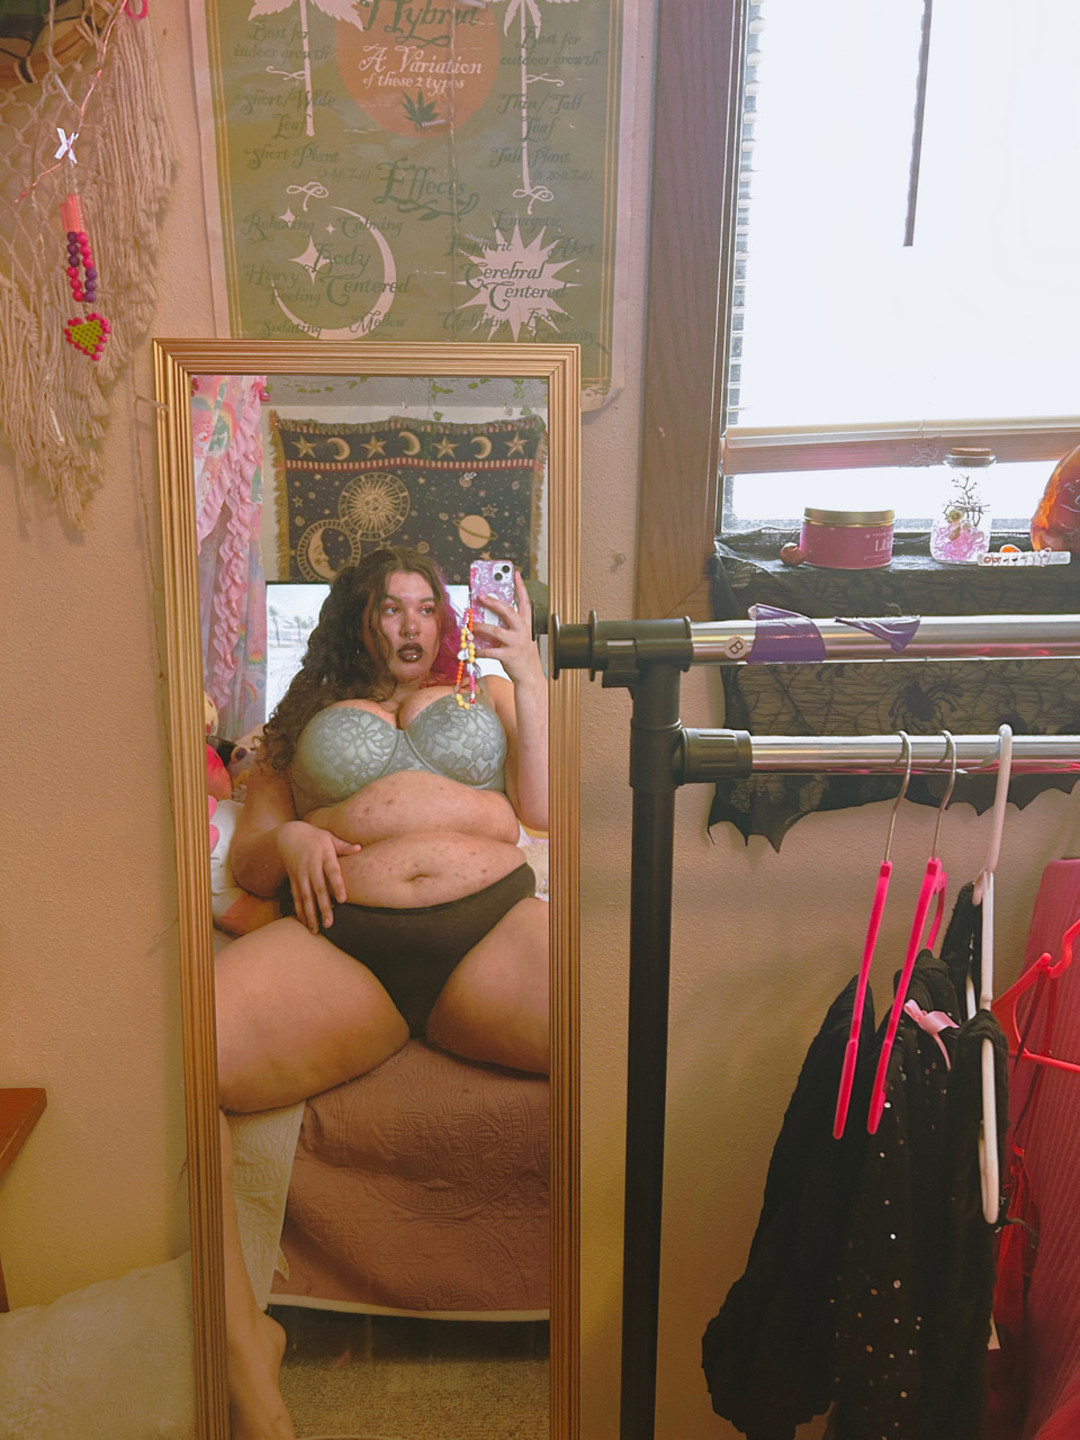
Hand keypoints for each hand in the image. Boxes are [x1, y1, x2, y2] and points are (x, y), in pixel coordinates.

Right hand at [277, 820, 360, 934]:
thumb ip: (344, 846)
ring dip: (310, 914)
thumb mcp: (329, 837)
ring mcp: (300, 874)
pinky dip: (300, 910)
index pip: (332, 871)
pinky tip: (304, 923)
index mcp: (323, 855)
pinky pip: (296, 897)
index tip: (342, 900)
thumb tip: (359, 848)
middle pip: (318, 889)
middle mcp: (311, 866)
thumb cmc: (315, 837)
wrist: (289, 835)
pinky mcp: (293, 880)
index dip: (337, 885)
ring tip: (316, 930)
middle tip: (329, 923)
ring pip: (305, 897)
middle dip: (323, 907)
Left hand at [473, 571, 543, 687]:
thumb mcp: (519, 639)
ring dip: (480, 627)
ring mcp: (517, 644)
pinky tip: (471, 650)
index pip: (525, 602)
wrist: (531, 679)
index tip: (515, 573)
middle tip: (480, 596)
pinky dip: (479, 650)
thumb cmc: (522, 657)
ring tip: (470, 625)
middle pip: (508, 611)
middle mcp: (523, 632)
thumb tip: (486, 619)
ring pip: (495, 630)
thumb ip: (507, 628)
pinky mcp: (509, 656)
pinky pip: (490, 651)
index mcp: (526, 625)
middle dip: (493, 602)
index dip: (520, 587)